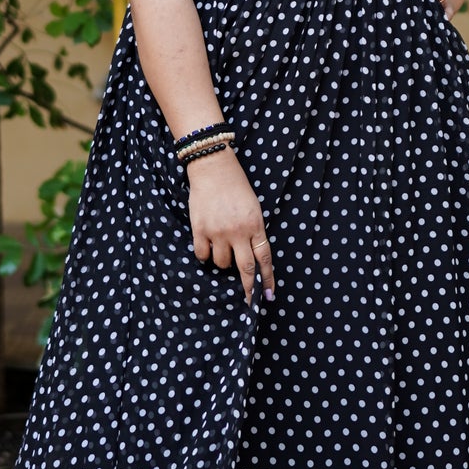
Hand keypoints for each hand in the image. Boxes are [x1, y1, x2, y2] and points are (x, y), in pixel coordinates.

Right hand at [187, 148, 274, 304]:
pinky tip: (208, 244)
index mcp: (255, 225)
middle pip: (245, 268)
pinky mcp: (200, 230)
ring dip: (223, 260)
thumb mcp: (253, 208)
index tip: (268, 295)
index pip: (264, 258)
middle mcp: (238, 231)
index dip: (266, 279)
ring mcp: (218, 232)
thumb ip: (253, 232)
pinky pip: (203, 255)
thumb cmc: (236, 187)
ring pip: (222, 263)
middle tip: (251, 300)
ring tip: (222, 245)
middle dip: (249, 287)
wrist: (213, 168)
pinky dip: (205, 254)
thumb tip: (251, 258)